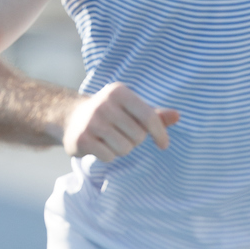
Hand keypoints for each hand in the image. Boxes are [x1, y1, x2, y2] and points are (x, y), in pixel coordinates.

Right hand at [62, 82, 178, 161]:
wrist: (72, 117)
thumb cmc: (110, 113)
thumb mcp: (131, 108)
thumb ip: (155, 114)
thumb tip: (178, 116)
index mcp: (119, 92)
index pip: (149, 117)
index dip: (160, 133)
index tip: (163, 144)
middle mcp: (104, 104)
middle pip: (138, 136)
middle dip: (134, 140)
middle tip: (122, 134)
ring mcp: (91, 121)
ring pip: (125, 148)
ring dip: (121, 149)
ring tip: (111, 140)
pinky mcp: (82, 139)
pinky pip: (109, 157)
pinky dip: (108, 156)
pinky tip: (100, 146)